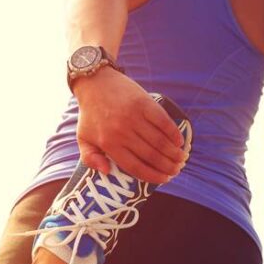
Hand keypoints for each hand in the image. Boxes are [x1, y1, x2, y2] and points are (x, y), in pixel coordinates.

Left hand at [72, 67, 187, 183]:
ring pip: (159, 141)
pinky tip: (179, 142)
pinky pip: (163, 122)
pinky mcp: (144, 103)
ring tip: (181, 159)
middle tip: (176, 170)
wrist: (95, 83)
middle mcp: (122, 132)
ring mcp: (134, 117)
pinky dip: (173, 133)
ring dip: (173, 152)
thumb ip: (90, 158)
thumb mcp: (83, 138)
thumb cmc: (90, 115)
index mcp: (108, 143)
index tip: (164, 180)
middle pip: (150, 155)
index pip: (134, 166)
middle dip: (167, 166)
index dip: (152, 176)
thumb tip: (107, 172)